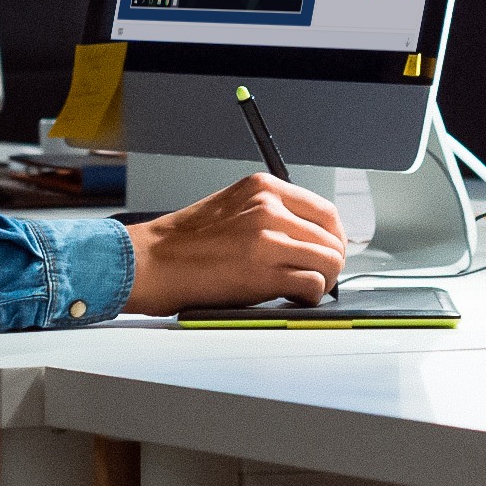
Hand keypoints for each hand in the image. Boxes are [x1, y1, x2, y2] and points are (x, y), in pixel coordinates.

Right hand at [121, 174, 348, 312]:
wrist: (151, 262)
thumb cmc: (185, 241)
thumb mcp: (233, 207)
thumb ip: (270, 213)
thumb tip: (307, 237)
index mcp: (263, 187)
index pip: (325, 211)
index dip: (334, 237)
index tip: (329, 252)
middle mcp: (269, 207)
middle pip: (332, 238)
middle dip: (330, 263)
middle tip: (318, 277)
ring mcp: (268, 238)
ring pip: (328, 261)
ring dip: (322, 281)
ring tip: (302, 289)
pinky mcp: (264, 271)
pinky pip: (312, 285)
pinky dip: (309, 297)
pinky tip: (292, 298)